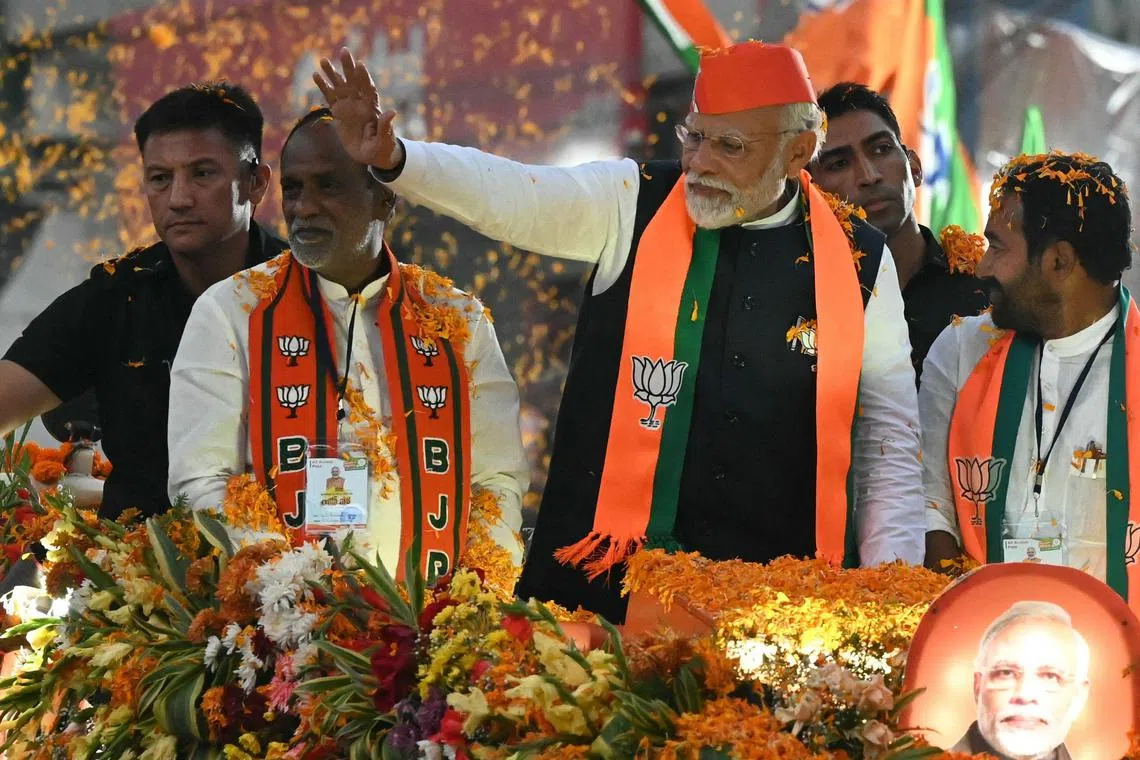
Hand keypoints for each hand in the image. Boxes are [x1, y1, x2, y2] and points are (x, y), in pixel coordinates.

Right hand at [312, 48, 402, 170]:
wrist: (371, 155)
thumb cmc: (382, 148)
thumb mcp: (385, 140)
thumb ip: (386, 126)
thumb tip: (392, 112)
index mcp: (372, 107)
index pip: (369, 89)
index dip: (364, 77)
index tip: (360, 65)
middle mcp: (360, 102)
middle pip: (354, 81)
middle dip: (349, 67)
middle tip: (344, 51)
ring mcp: (348, 105)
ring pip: (340, 86)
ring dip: (332, 73)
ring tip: (323, 60)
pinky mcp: (338, 111)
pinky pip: (329, 96)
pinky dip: (323, 86)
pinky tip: (316, 76)